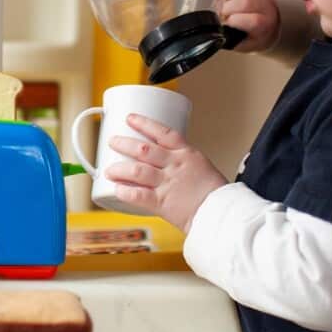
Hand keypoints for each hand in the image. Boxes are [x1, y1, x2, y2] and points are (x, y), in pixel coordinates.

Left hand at [103, 114, 228, 232]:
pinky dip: (125, 192)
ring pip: (137, 171)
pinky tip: (117, 189)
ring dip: (119, 169)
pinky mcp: (162, 203)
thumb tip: (164, 163)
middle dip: (124, 144)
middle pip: (144, 150)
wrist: (222, 213)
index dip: (144, 123)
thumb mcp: (202, 167)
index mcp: (187, 154)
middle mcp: (175, 166)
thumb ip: (182, 163)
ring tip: (109, 170)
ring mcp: (167, 183)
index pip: (162, 132)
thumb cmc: (216, 194)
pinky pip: (138, 195)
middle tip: (113, 141)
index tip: (130, 118)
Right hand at [222, 0, 279, 52]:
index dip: (235, 20)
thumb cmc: (252, 35)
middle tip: (218, 11)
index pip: (255, 20)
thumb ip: (230, 38)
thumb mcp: (242, 44)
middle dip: (227, 5)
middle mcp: (267, 5)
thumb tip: (213, 30)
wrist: (267, 24)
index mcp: (266, 25)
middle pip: (247, 1)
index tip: (224, 23)